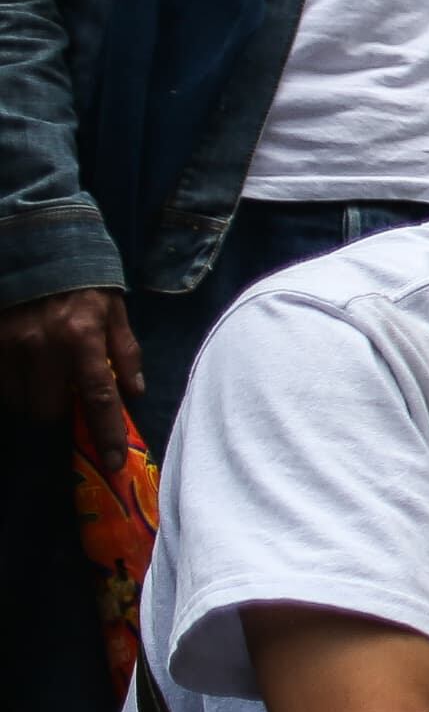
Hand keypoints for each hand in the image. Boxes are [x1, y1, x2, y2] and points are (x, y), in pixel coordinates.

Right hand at [0, 287, 138, 461]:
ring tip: (43, 380)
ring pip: (19, 402)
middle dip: (60, 413)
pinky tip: (22, 371)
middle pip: (49, 409)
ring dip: (33, 400)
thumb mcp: (113, 311)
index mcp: (82, 338)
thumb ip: (125, 352)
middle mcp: (42, 346)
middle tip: (66, 397)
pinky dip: (11, 386)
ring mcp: (9, 346)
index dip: (106, 435)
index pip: (98, 398)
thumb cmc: (81, 282)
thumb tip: (134, 392)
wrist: (35, 248)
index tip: (114, 463)